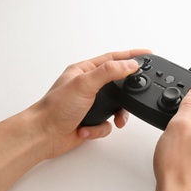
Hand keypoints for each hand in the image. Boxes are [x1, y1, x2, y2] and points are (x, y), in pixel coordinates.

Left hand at [0, 49, 150, 190]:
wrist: (44, 135)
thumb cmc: (55, 108)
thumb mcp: (84, 84)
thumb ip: (109, 72)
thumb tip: (130, 64)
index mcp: (85, 71)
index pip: (113, 58)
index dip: (131, 55)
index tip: (147, 54)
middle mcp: (88, 86)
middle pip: (118, 84)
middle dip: (126, 94)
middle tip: (137, 93)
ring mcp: (91, 104)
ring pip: (117, 106)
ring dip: (116, 115)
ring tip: (115, 120)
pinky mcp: (92, 120)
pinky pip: (108, 124)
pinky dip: (100, 129)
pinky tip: (87, 129)